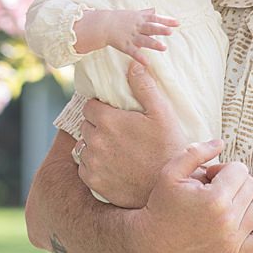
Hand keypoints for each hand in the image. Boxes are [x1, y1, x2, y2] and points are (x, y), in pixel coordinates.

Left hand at [73, 62, 185, 207]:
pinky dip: (94, 165)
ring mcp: (92, 162)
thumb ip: (144, 87)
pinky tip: (113, 165)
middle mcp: (94, 140)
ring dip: (95, 145)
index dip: (101, 109)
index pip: (89, 106)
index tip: (114, 115)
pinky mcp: (93, 181)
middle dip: (98, 126)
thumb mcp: (162, 114)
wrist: (168, 187)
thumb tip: (133, 64)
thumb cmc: (168, 147)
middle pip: (86, 125)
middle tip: (118, 133)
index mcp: (107, 120)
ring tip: (116, 150)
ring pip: (84, 146)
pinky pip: (84, 167)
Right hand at [79, 6, 177, 58]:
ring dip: (153, 44)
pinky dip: (140, 57)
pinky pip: (133, 52)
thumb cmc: (120, 19)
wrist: (103, 25)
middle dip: (160, 30)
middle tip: (170, 32)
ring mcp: (131, 37)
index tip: (177, 23)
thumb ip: (145, 13)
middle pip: (150, 28)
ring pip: (144, 40)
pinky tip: (148, 63)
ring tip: (164, 48)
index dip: (166, 21)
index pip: (155, 19)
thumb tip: (155, 9)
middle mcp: (137, 27)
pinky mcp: (125, 46)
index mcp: (140, 19)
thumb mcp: (133, 14)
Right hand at [138, 137, 252, 252]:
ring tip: (231, 196)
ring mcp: (233, 239)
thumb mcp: (171, 171)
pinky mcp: (235, 252)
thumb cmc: (161, 203)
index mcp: (214, 199)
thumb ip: (196, 152)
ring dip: (250, 195)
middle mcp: (228, 221)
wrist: (153, 240)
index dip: (224, 167)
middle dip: (235, 180)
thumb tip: (222, 142)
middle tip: (214, 186)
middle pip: (251, 186)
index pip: (239, 170)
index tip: (208, 174)